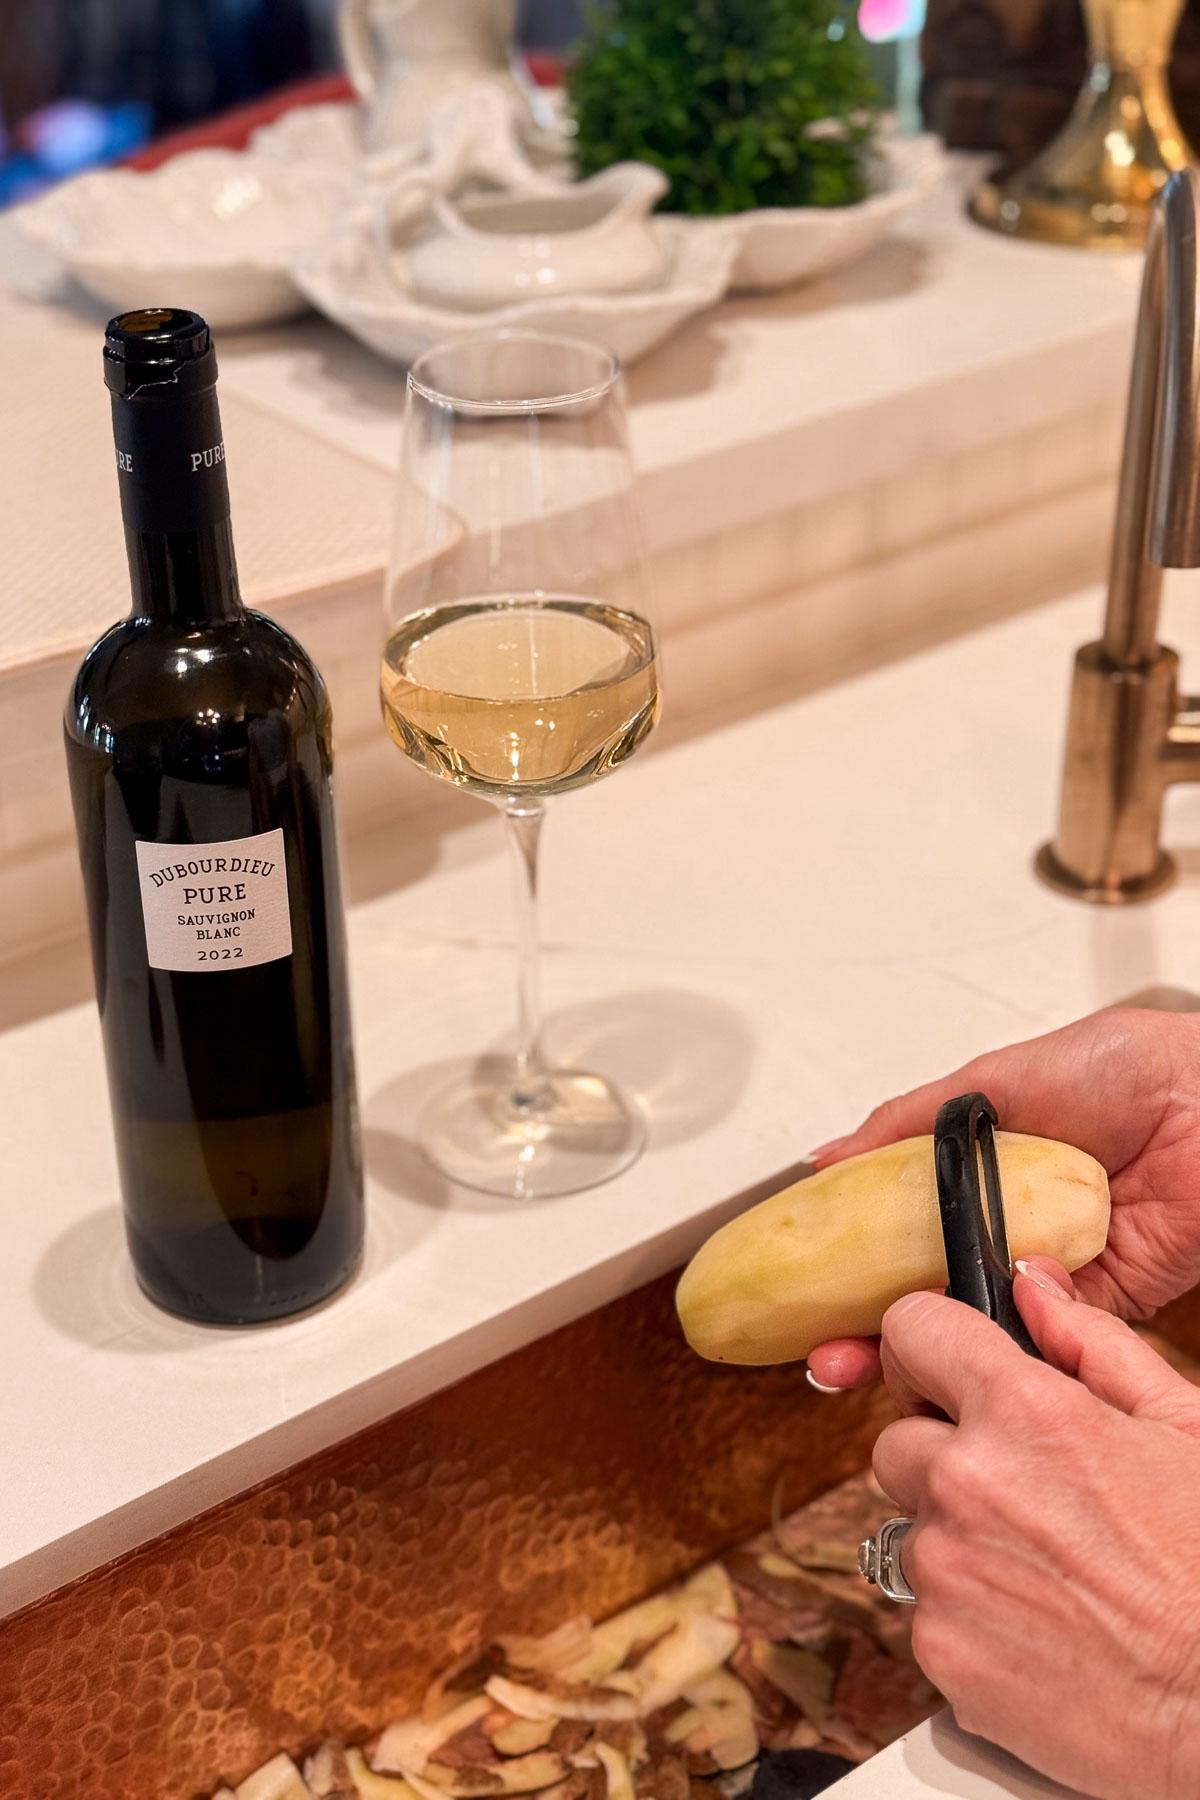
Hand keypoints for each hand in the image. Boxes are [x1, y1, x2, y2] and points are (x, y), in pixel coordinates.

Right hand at [806, 1007, 1199, 1390]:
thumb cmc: (1126, 1070)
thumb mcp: (994, 1082)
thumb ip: (908, 1122)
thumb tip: (826, 1158)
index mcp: (982, 1176)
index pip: (897, 1233)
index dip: (848, 1268)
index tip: (802, 1295)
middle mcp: (1009, 1227)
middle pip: (924, 1291)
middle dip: (867, 1329)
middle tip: (824, 1354)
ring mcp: (1048, 1270)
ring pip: (969, 1325)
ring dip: (917, 1351)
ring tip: (860, 1365)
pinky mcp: (1096, 1306)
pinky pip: (1036, 1338)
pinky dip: (993, 1351)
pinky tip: (946, 1355)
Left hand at [873, 1267, 1199, 1798]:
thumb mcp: (1181, 1426)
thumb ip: (1093, 1344)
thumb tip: (1032, 1290)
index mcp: (1025, 1411)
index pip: (912, 1329)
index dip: (927, 1346)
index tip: (943, 1370)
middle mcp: (967, 1483)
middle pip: (898, 1440)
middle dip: (946, 1457)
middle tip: (1023, 1493)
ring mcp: (946, 1570)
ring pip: (912, 1528)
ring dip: (958, 1539)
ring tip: (1045, 1568)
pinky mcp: (939, 1648)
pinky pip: (924, 1608)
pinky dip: (966, 1614)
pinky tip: (1037, 1623)